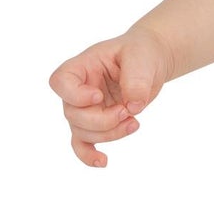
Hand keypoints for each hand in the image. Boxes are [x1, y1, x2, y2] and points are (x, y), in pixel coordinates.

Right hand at [48, 27, 174, 167]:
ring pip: (82, 131)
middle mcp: (79, 89)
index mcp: (82, 66)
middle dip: (101, 120)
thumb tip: (133, 106)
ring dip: (109, 133)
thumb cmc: (142, 52)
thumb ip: (136, 79)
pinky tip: (102, 162)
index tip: (98, 96)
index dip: (75, 95)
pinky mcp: (98, 122)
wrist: (153, 60)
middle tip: (128, 111)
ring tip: (134, 123)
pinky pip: (83, 143)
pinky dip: (89, 155)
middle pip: (73, 114)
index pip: (60, 82)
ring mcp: (86, 108)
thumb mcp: (142, 57)